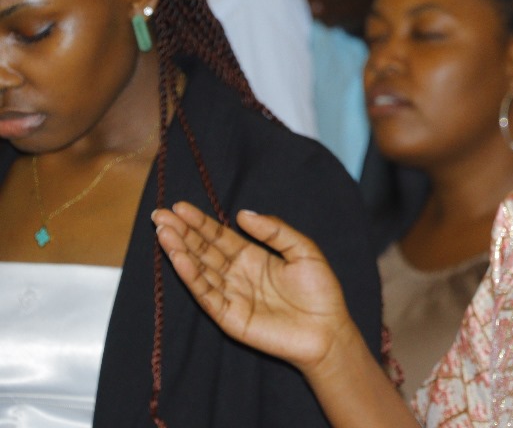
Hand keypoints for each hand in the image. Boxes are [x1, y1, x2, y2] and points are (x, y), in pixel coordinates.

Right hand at [152, 202, 353, 373]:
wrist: (328, 330)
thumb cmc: (320, 291)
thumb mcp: (303, 250)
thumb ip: (274, 230)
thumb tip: (242, 213)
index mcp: (252, 257)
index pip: (218, 236)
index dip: (199, 222)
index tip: (179, 206)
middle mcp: (237, 274)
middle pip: (203, 250)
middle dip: (181, 233)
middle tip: (159, 215)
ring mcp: (231, 295)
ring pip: (199, 270)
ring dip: (180, 251)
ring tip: (163, 232)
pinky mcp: (229, 317)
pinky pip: (206, 294)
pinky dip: (191, 276)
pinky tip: (179, 258)